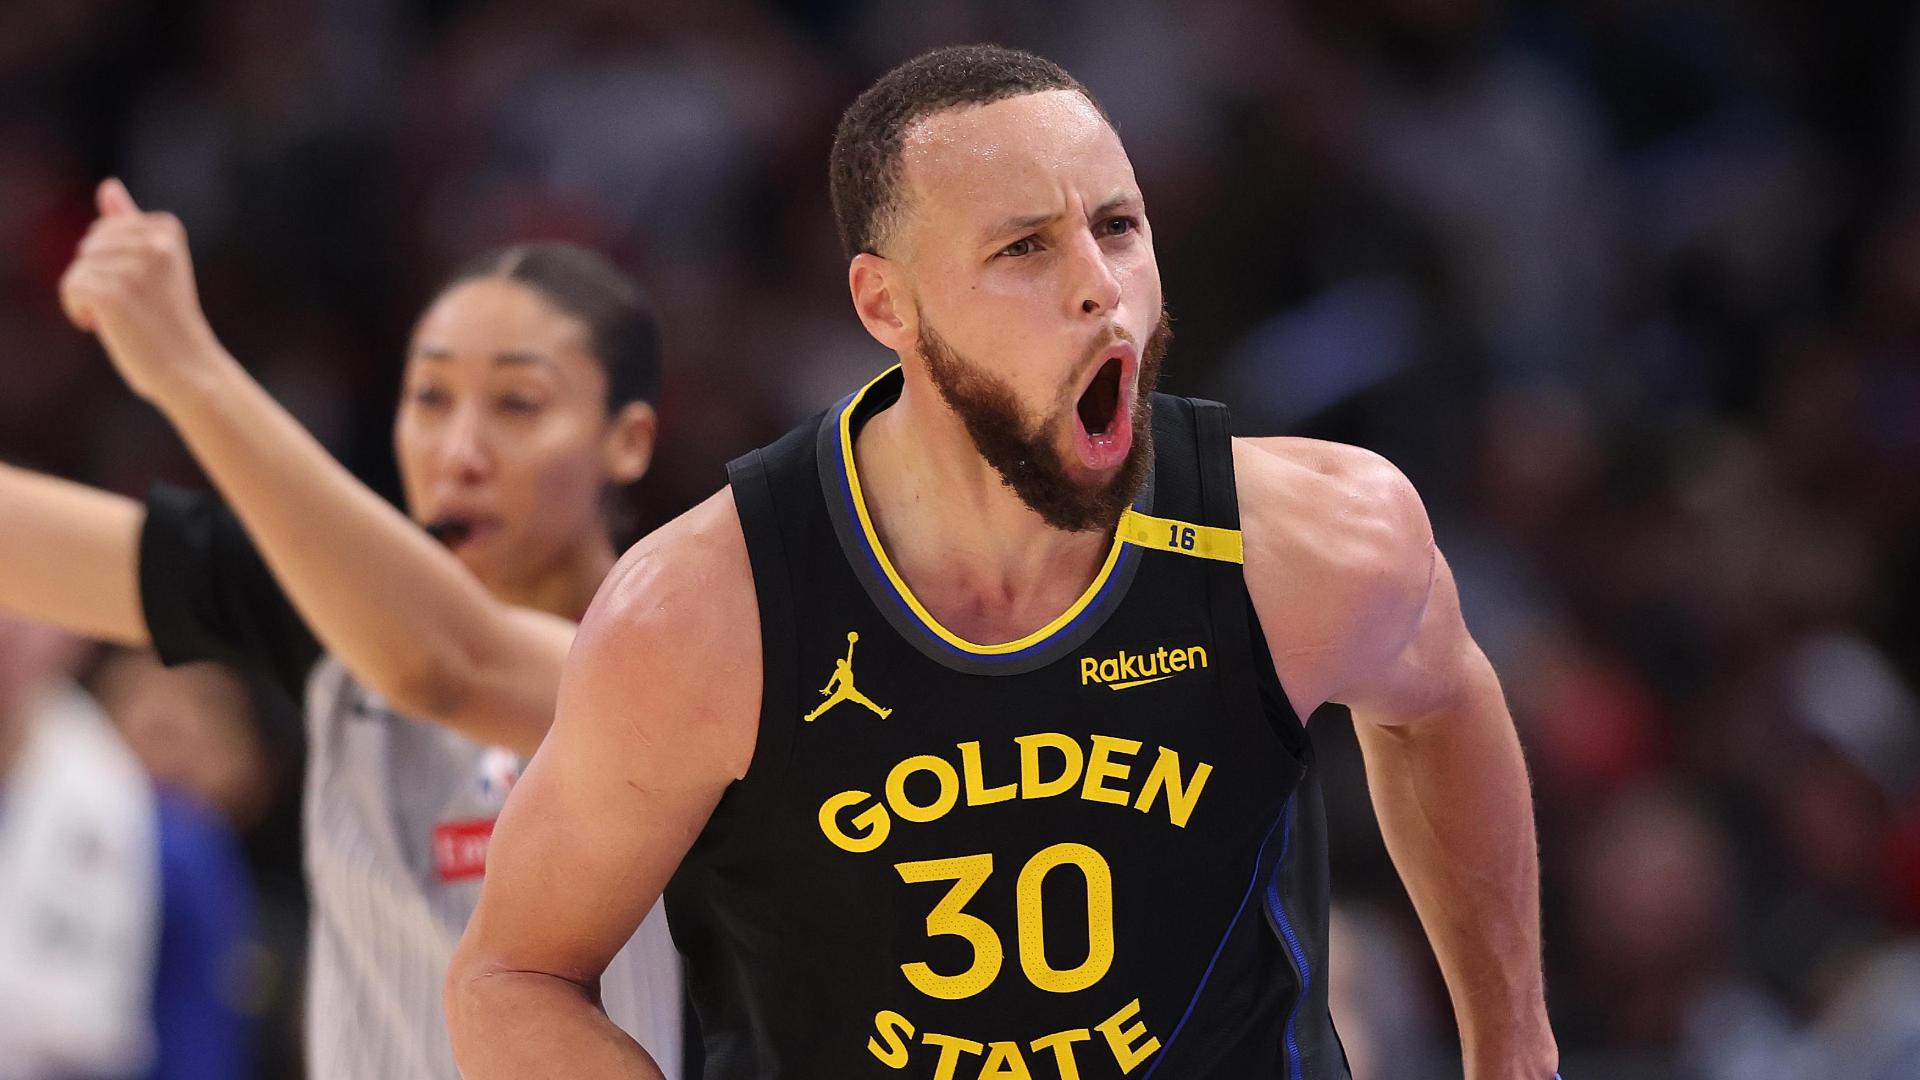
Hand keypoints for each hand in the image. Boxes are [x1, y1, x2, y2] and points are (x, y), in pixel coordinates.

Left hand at [59, 178, 225, 403]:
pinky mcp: (112, 292)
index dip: (113, 260)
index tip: (142, 286)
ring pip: (78, 267)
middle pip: (89, 244)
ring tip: (123, 317)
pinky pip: (70, 287)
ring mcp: (133, 267)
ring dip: (90, 296)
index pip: (107, 228)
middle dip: (99, 274)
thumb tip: (108, 185)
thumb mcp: (153, 265)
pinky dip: (77, 310)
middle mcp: (153, 243)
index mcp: (167, 228)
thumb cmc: (169, 319)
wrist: (188, 367)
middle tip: (133, 305)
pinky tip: (101, 325)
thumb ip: (130, 223)